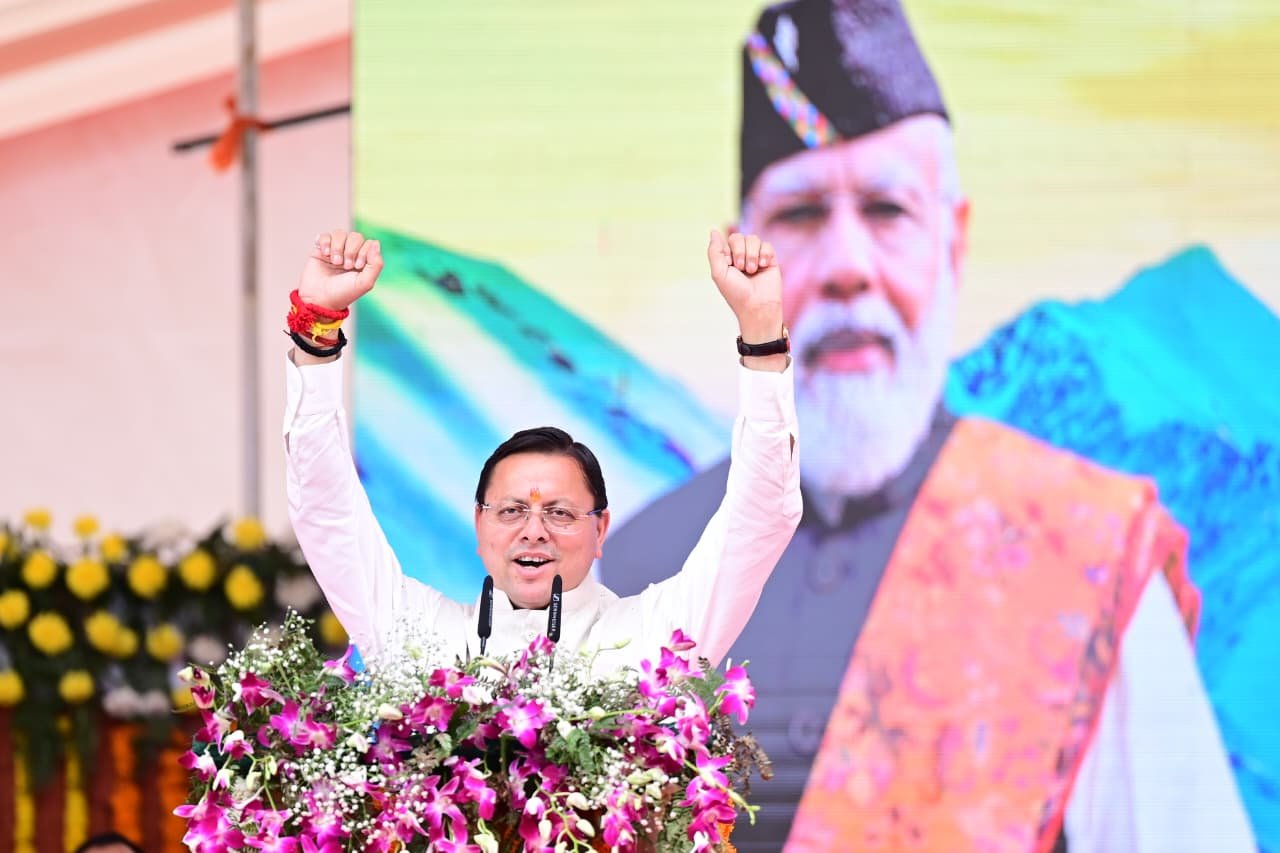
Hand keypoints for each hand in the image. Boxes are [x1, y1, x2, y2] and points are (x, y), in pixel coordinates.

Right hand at [298, 229, 383, 311]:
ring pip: (340, 233)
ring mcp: (335, 251)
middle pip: (355, 236)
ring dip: (338, 247)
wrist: (319, 299)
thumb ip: (376, 264)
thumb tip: (376, 242)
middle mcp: (351, 254)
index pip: (369, 243)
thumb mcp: (365, 282)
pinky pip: (325, 235)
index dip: (364, 252)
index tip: (357, 267)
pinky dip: (325, 243)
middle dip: (351, 250)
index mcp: (364, 261)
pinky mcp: (321, 250)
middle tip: (346, 266)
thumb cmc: (343, 293)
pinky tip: (325, 254)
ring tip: (335, 262)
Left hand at [706, 229, 783, 343]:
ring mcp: (756, 257)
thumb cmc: (736, 293)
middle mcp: (741, 256)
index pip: (728, 240)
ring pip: (753, 239)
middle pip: (739, 237)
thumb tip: (713, 230)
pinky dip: (764, 254)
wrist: (757, 306)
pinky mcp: (770, 260)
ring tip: (753, 270)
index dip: (730, 250)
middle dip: (740, 251)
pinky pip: (767, 245)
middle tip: (742, 269)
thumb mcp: (719, 272)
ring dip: (752, 254)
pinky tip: (763, 266)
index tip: (731, 266)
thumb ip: (714, 251)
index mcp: (728, 259)